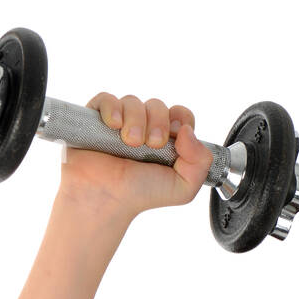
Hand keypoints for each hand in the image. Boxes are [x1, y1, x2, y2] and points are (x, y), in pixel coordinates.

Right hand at [58, 93, 213, 218]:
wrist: (106, 199)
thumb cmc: (139, 195)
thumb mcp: (183, 188)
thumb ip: (201, 163)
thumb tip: (189, 131)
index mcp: (166, 142)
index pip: (180, 115)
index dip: (180, 119)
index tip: (174, 136)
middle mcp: (144, 129)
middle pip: (157, 105)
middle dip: (157, 122)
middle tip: (151, 144)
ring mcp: (120, 123)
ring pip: (133, 101)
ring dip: (135, 120)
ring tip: (129, 143)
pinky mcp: (96, 120)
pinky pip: (106, 99)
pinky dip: (112, 108)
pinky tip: (113, 125)